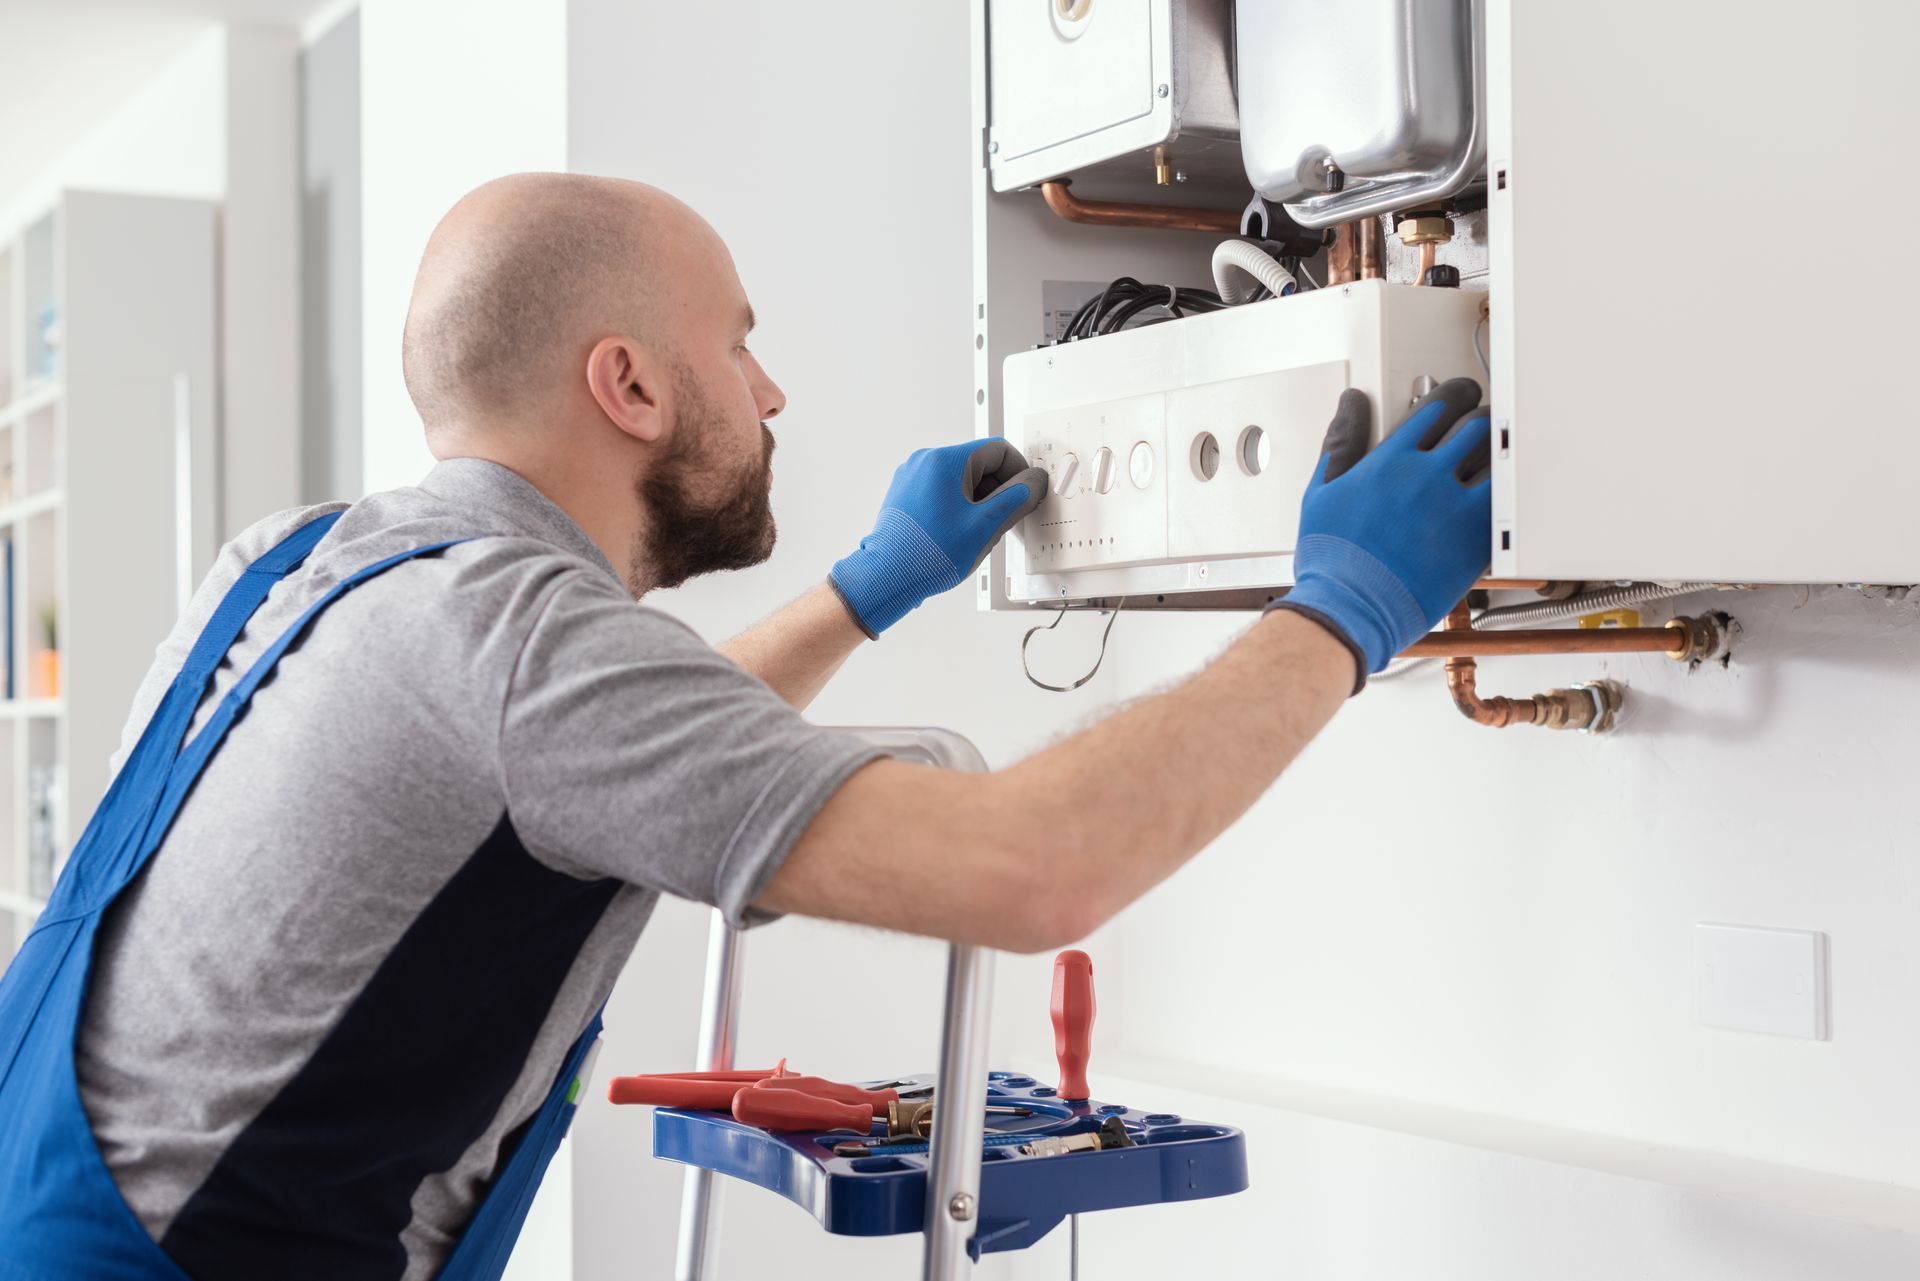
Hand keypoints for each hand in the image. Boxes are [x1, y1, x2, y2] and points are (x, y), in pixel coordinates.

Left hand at [829, 438, 1047, 636]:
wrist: (886, 577)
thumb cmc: (928, 554)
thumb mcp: (986, 526)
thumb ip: (1018, 498)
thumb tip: (1034, 482)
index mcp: (945, 461)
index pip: (998, 450)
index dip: (1020, 472)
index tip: (1026, 494)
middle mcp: (925, 461)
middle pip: (980, 463)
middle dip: (999, 489)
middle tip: (1003, 519)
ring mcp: (912, 477)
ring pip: (962, 478)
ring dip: (980, 500)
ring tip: (977, 532)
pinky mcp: (906, 493)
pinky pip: (943, 490)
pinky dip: (959, 506)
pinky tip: (958, 533)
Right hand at [1268, 378, 1491, 687]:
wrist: (1350, 609)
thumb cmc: (1332, 560)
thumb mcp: (1322, 491)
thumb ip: (1341, 441)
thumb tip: (1351, 403)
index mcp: (1391, 460)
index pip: (1436, 407)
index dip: (1453, 396)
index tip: (1457, 398)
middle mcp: (1427, 477)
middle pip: (1476, 426)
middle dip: (1484, 417)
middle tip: (1485, 420)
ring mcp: (1456, 508)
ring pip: (1498, 461)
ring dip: (1501, 452)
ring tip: (1499, 454)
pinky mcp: (1476, 542)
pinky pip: (1506, 505)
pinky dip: (1509, 495)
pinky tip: (1504, 496)